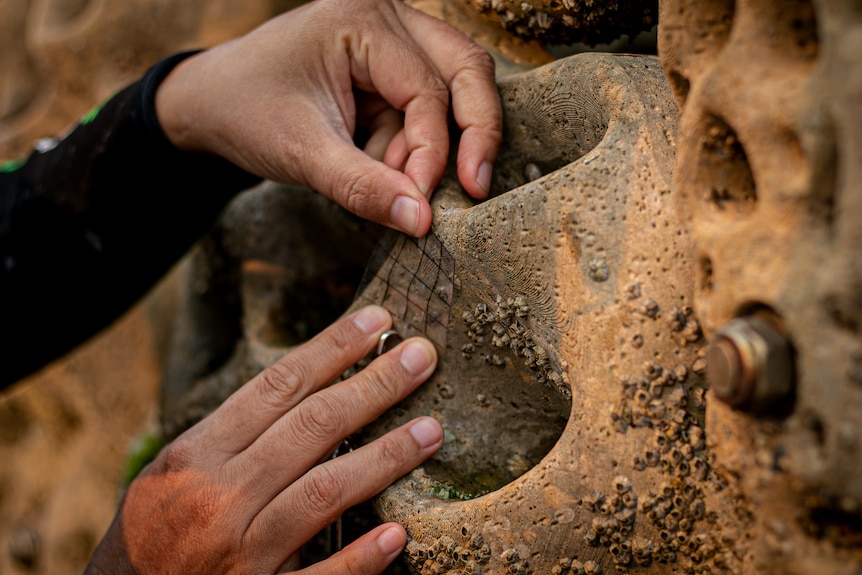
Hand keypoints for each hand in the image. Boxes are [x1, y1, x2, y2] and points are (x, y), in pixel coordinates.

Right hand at [85, 306, 442, 573]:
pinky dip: (359, 557)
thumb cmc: (152, 532)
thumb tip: (308, 390)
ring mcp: (241, 552)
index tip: (377, 320)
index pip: (278, 386)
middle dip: (373, 386)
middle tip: (422, 357)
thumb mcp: (173, 472)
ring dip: (384, 457)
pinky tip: (397, 534)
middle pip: (312, 427)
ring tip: (431, 429)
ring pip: (324, 491)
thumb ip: (233, 437)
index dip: (332, 348)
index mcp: (198, 455)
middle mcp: (220, 496)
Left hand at [155, 0, 502, 236]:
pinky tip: (379, 163)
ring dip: (436, 143)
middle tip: (473, 188)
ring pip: (456, 87)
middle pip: (465, 70)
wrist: (210, 104)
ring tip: (396, 179)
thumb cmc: (246, 112)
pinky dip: (414, 144)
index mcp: (361, 19)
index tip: (423, 205)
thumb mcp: (302, 153)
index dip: (433, 151)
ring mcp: (394, 38)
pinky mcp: (391, 67)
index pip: (427, 89)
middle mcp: (388, 16)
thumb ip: (361, 187)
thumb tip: (421, 222)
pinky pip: (427, 107)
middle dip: (472, 134)